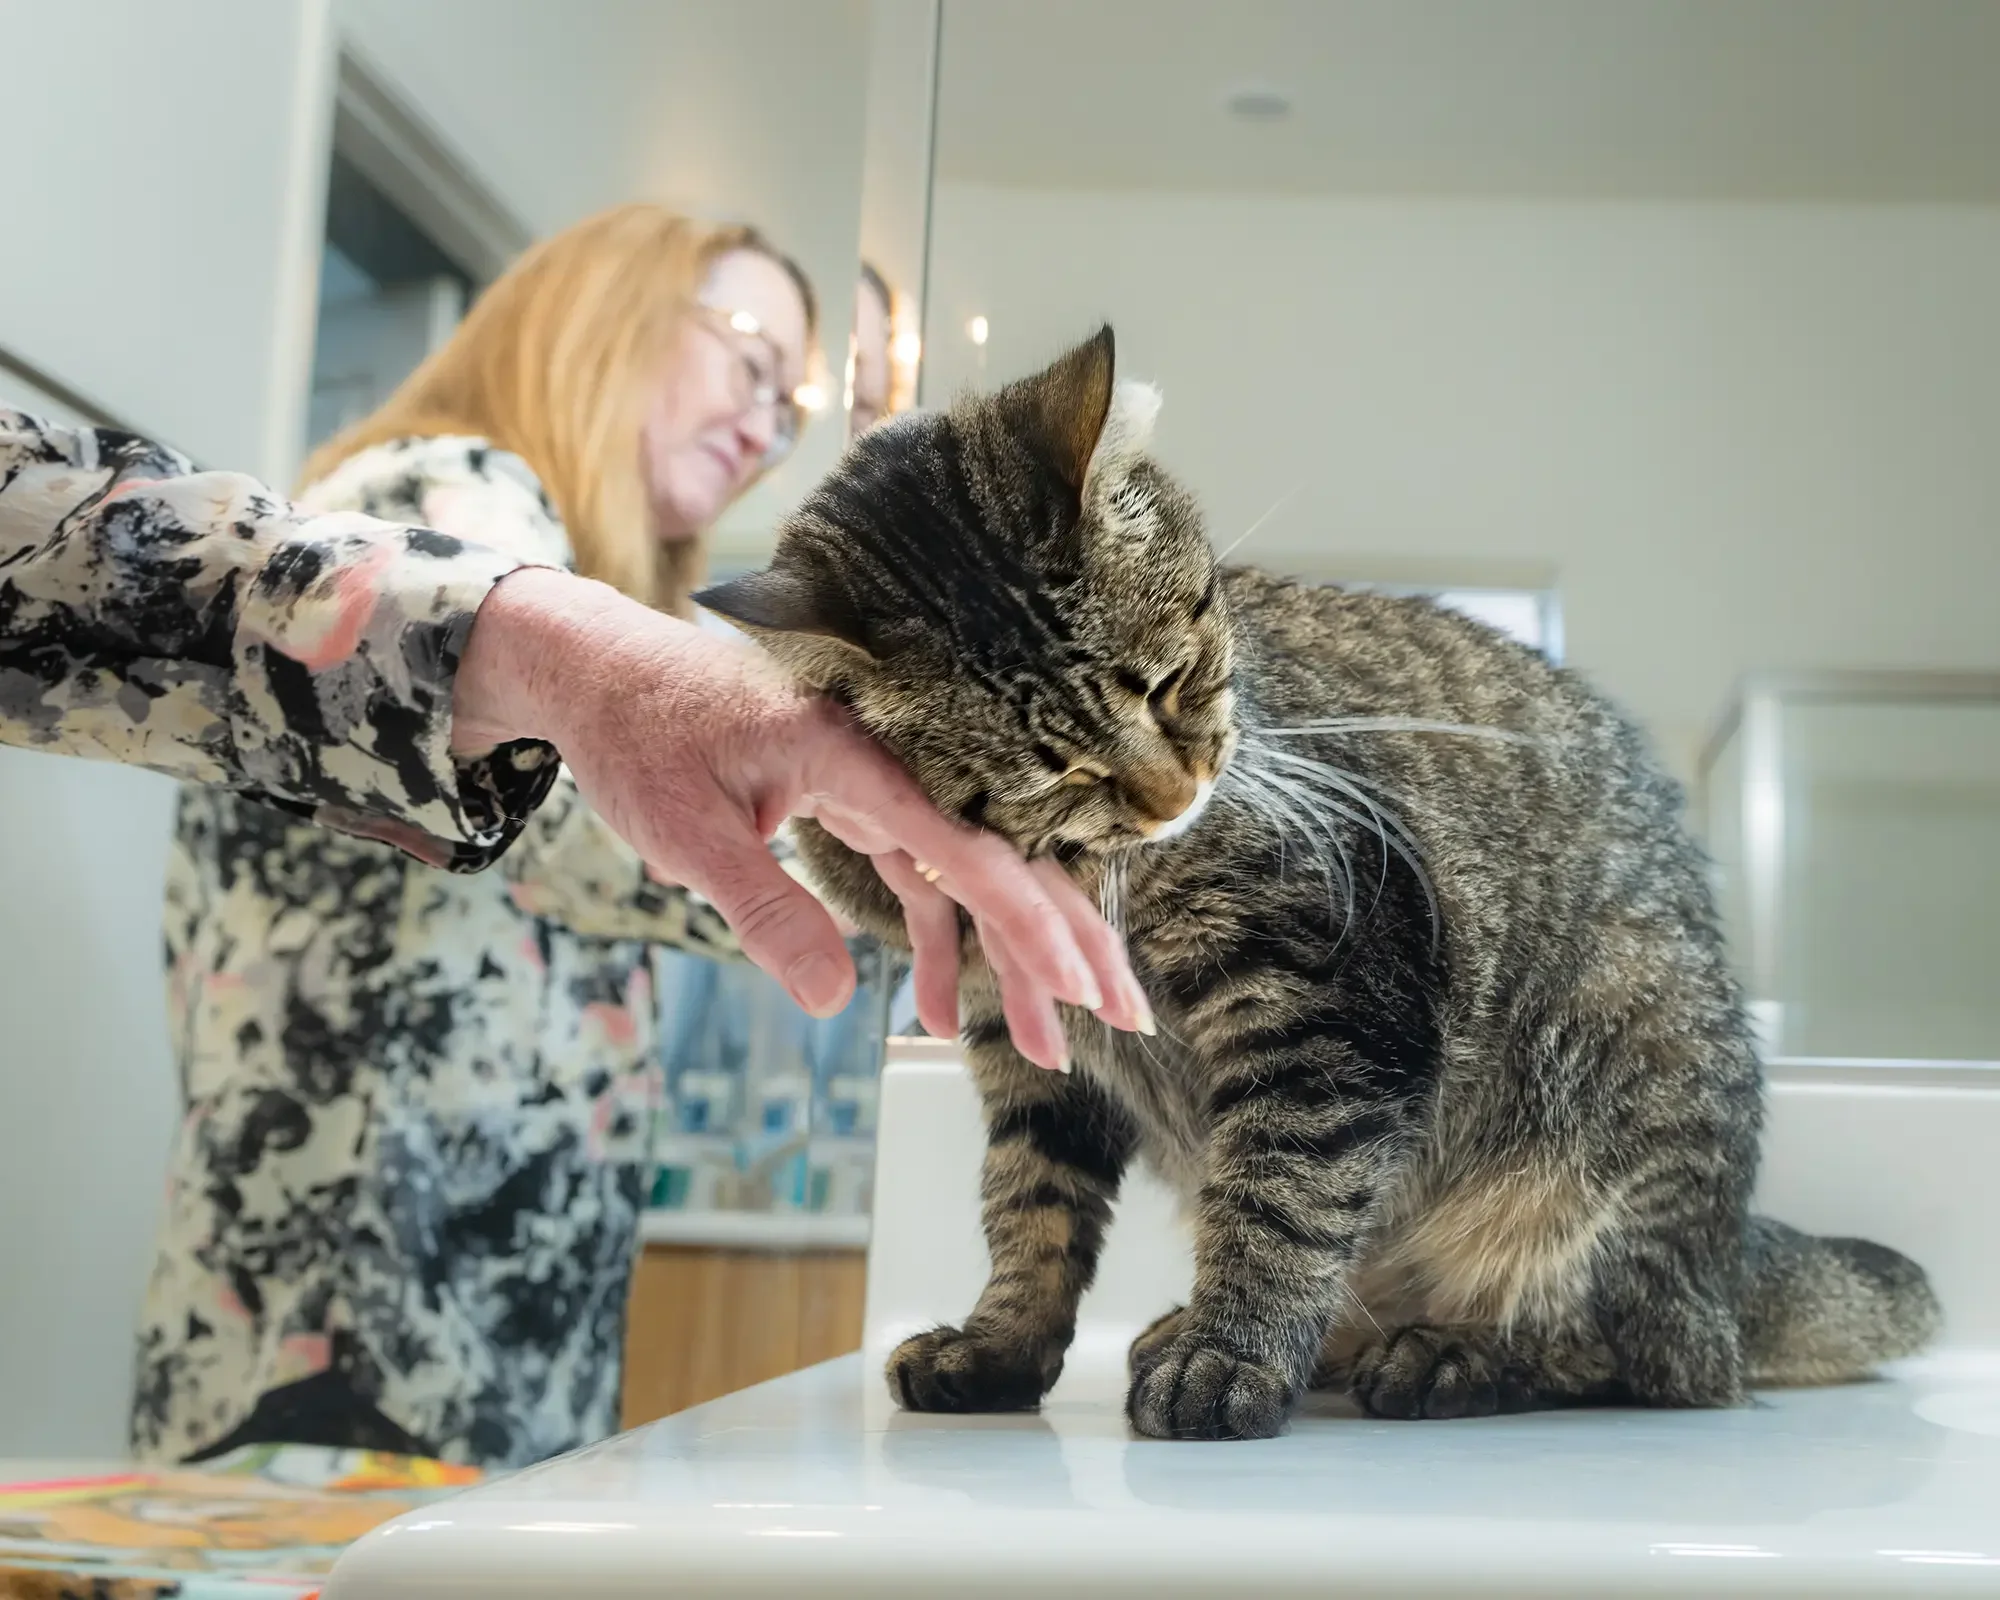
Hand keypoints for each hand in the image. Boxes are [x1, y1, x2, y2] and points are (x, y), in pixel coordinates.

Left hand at [452, 568, 1149, 1068]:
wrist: (596, 670)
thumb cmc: (637, 734)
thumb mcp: (686, 832)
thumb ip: (765, 910)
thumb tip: (836, 1000)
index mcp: (859, 753)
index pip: (971, 845)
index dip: (1034, 921)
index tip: (1083, 984)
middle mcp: (889, 762)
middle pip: (1002, 859)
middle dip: (1062, 945)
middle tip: (1119, 1019)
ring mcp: (879, 783)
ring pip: (970, 877)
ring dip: (1008, 959)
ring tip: (1044, 1047)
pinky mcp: (857, 801)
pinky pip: (920, 877)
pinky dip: (939, 940)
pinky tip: (944, 1010)